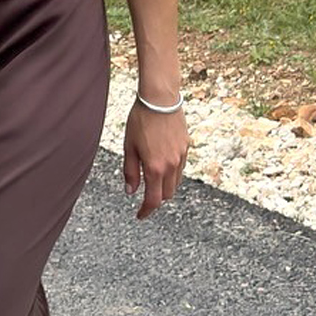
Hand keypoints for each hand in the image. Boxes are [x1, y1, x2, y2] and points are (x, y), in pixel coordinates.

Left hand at [123, 101, 188, 219]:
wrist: (160, 99)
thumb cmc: (141, 120)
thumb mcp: (129, 147)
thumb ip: (130, 172)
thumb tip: (131, 191)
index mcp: (155, 168)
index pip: (153, 200)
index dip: (146, 211)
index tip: (140, 215)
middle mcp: (171, 165)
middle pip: (166, 195)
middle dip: (155, 200)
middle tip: (144, 198)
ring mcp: (181, 157)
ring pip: (175, 183)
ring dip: (164, 188)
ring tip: (152, 182)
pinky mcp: (186, 148)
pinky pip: (180, 169)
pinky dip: (171, 174)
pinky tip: (162, 167)